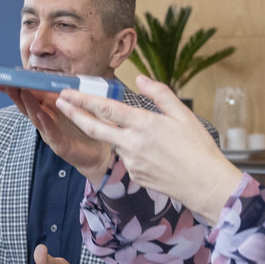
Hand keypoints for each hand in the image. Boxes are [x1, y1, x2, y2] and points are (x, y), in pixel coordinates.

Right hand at [0, 84, 114, 180]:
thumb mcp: (73, 104)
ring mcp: (50, 132)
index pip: (29, 95)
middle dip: (16, 93)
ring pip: (36, 117)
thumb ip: (63, 91)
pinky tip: (41, 115)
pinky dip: (46, 123)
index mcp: (47, 108)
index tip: (5, 77)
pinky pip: (51, 132)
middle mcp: (45, 120)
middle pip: (26, 105)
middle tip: (6, 82)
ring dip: (29, 104)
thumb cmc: (84, 127)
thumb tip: (55, 73)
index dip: (17, 86)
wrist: (99, 152)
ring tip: (22, 92)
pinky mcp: (60, 144)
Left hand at [54, 76, 244, 223]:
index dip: (83, 99)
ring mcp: (130, 162)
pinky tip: (154, 154)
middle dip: (74, 113)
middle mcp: (132, 143)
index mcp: (144, 124)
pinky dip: (132, 150)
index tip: (67, 92)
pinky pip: (127, 158)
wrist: (205, 184)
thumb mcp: (183, 114)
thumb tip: (141, 79)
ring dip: (115, 135)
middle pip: (94, 127)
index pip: (106, 109)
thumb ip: (159, 94)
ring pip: (115, 142)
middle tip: (59, 102)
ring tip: (144, 136)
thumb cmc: (198, 147)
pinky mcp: (133, 175)